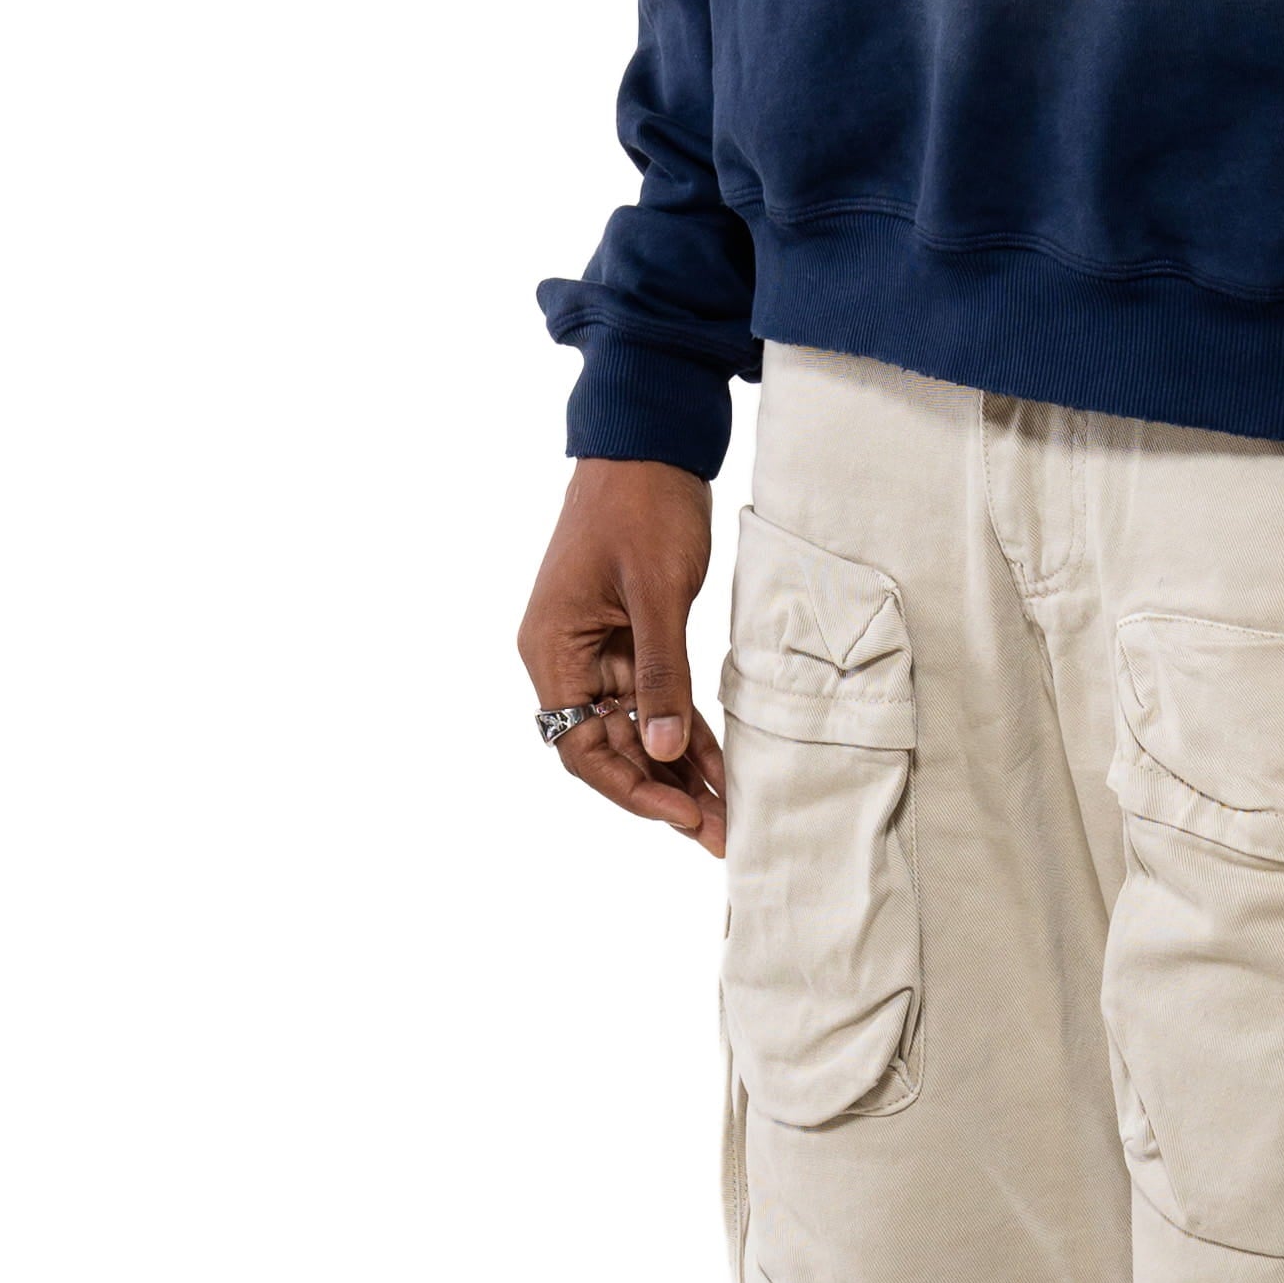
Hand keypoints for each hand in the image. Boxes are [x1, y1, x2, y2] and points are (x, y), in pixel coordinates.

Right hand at [518, 459, 725, 853]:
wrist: (650, 445)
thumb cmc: (641, 506)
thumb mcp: (654, 591)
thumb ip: (659, 674)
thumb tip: (662, 749)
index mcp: (553, 649)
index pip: (581, 747)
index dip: (631, 788)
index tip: (683, 813)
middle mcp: (568, 659)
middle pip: (612, 748)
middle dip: (665, 794)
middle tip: (722, 836)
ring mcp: (599, 652)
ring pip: (639, 732)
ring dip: (681, 772)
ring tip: (730, 818)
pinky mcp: (632, 640)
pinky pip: (657, 701)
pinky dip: (688, 733)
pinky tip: (722, 770)